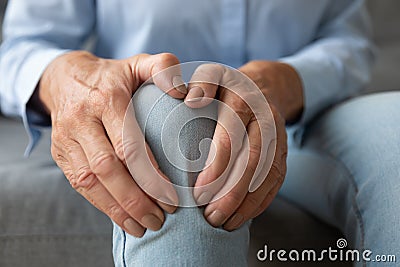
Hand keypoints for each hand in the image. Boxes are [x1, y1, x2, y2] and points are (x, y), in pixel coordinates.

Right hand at [38, 51, 186, 236]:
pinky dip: (102, 206)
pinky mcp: (60, 153)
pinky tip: (123, 219)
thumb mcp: (138, 63)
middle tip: (161, 218)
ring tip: (145, 226)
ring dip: (118, 209)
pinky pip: (79, 185)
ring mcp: (67, 138)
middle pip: (107, 168)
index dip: (150, 175)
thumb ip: (163, 68)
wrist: (65, 77)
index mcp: (107, 99)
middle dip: (136, 199)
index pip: (128, 144)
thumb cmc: (113, 75)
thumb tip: (184, 91)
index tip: (172, 197)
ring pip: (90, 181)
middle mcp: (83, 120)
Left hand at [185, 61, 302, 229]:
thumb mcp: (212, 75)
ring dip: (247, 203)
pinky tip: (242, 217)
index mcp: (244, 100)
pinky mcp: (283, 152)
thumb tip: (191, 100)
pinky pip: (276, 180)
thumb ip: (201, 83)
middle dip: (231, 193)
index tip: (197, 193)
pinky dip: (261, 202)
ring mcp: (278, 137)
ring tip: (224, 224)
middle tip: (210, 217)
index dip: (217, 167)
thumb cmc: (225, 87)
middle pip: (252, 160)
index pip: (232, 136)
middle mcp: (265, 119)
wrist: (263, 87)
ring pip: (267, 175)